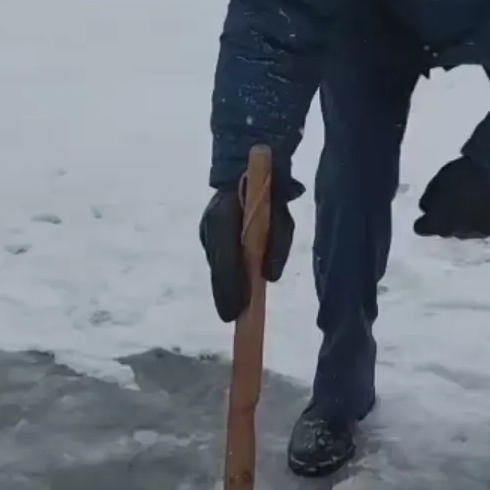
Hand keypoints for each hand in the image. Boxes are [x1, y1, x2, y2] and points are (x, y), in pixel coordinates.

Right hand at [199, 183, 293, 322]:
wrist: (246, 171)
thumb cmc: (270, 196)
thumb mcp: (282, 218)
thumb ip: (277, 246)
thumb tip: (270, 277)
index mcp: (225, 216)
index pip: (226, 257)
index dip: (230, 285)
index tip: (236, 309)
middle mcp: (210, 224)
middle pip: (217, 266)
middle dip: (224, 294)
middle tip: (232, 318)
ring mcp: (206, 230)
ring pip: (215, 265)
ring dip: (223, 287)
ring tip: (232, 311)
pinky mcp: (208, 234)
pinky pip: (217, 260)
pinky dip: (224, 277)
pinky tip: (231, 293)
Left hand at [413, 156, 489, 238]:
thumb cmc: (464, 174)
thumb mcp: (438, 180)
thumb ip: (430, 198)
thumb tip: (429, 209)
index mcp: (438, 222)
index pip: (421, 228)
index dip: (423, 220)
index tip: (428, 211)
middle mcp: (454, 234)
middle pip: (443, 230)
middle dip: (444, 220)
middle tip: (450, 204)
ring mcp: (473, 234)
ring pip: (460, 231)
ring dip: (461, 222)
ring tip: (468, 205)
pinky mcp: (489, 231)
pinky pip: (476, 228)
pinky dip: (476, 220)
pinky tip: (481, 207)